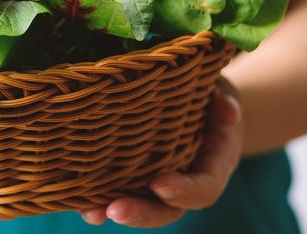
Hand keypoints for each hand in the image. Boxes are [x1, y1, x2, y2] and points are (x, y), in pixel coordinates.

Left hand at [79, 77, 243, 227]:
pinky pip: (118, 190)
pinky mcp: (134, 175)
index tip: (159, 184)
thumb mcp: (223, 92)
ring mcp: (158, 181)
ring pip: (140, 205)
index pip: (204, 188)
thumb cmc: (212, 96)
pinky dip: (98, 197)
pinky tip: (78, 201)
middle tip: (115, 210)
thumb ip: (225, 101)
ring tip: (90, 213)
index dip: (184, 191)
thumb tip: (227, 112)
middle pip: (168, 209)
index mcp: (213, 164)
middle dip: (142, 213)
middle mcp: (185, 180)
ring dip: (113, 210)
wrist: (201, 104)